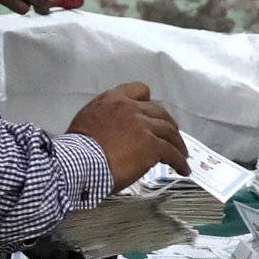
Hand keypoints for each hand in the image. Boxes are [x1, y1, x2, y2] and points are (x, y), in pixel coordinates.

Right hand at [68, 82, 188, 189]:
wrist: (79, 162)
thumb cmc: (76, 149)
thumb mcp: (86, 122)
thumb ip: (104, 121)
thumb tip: (112, 135)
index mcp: (112, 100)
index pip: (139, 90)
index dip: (148, 102)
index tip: (152, 113)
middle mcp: (130, 108)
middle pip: (159, 112)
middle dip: (168, 125)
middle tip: (172, 137)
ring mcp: (143, 126)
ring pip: (169, 131)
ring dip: (177, 143)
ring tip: (182, 155)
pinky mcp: (152, 145)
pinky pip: (171, 152)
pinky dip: (179, 161)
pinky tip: (182, 169)